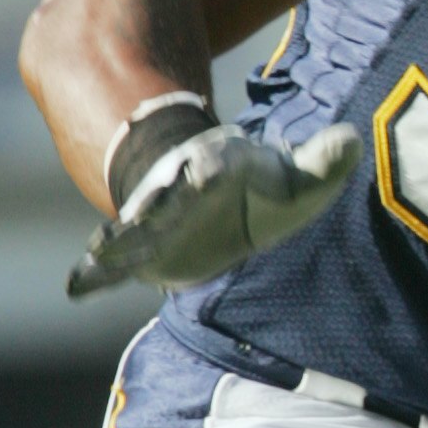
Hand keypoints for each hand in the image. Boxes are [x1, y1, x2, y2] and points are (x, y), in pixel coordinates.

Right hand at [67, 120, 361, 298]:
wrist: (220, 194)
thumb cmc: (263, 185)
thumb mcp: (298, 175)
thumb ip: (324, 160)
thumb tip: (351, 140)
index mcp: (222, 166)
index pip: (217, 164)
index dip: (211, 166)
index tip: (204, 171)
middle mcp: (182, 189)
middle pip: (168, 197)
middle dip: (155, 205)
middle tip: (138, 214)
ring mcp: (160, 218)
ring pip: (137, 228)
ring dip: (119, 239)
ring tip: (100, 250)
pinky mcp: (148, 250)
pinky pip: (119, 262)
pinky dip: (98, 273)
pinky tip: (76, 286)